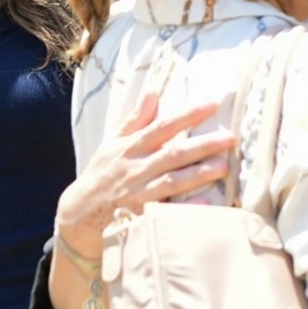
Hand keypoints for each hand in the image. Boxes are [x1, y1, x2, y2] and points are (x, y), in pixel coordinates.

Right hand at [54, 92, 235, 259]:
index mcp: (132, 147)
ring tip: (223, 167)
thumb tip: (154, 91)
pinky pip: (165, 213)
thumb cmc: (102, 175)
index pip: (163, 126)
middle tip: (230, 138)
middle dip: (202, 145)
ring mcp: (139, 194)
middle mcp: (137, 168)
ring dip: (197, 174)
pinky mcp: (140, 217)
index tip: (213, 105)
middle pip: (173, 154)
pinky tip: (205, 205)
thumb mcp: (113, 143)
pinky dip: (184, 210)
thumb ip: (136, 119)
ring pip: (171, 182)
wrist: (77, 215)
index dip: (188, 115)